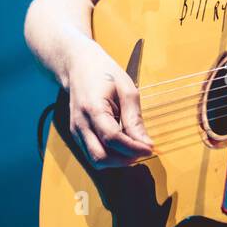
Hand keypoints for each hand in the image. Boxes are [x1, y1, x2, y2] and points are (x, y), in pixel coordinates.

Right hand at [64, 41, 153, 168]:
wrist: (78, 65)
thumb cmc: (103, 73)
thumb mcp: (126, 89)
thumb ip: (134, 118)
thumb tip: (146, 143)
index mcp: (92, 109)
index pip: (112, 139)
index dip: (133, 148)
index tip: (150, 148)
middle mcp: (80, 124)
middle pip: (101, 157)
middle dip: (125, 159)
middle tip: (143, 150)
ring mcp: (76, 132)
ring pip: (96, 161)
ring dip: (117, 161)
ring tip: (133, 148)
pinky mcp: (77, 136)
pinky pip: (93, 155)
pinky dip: (110, 155)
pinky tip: (122, 145)